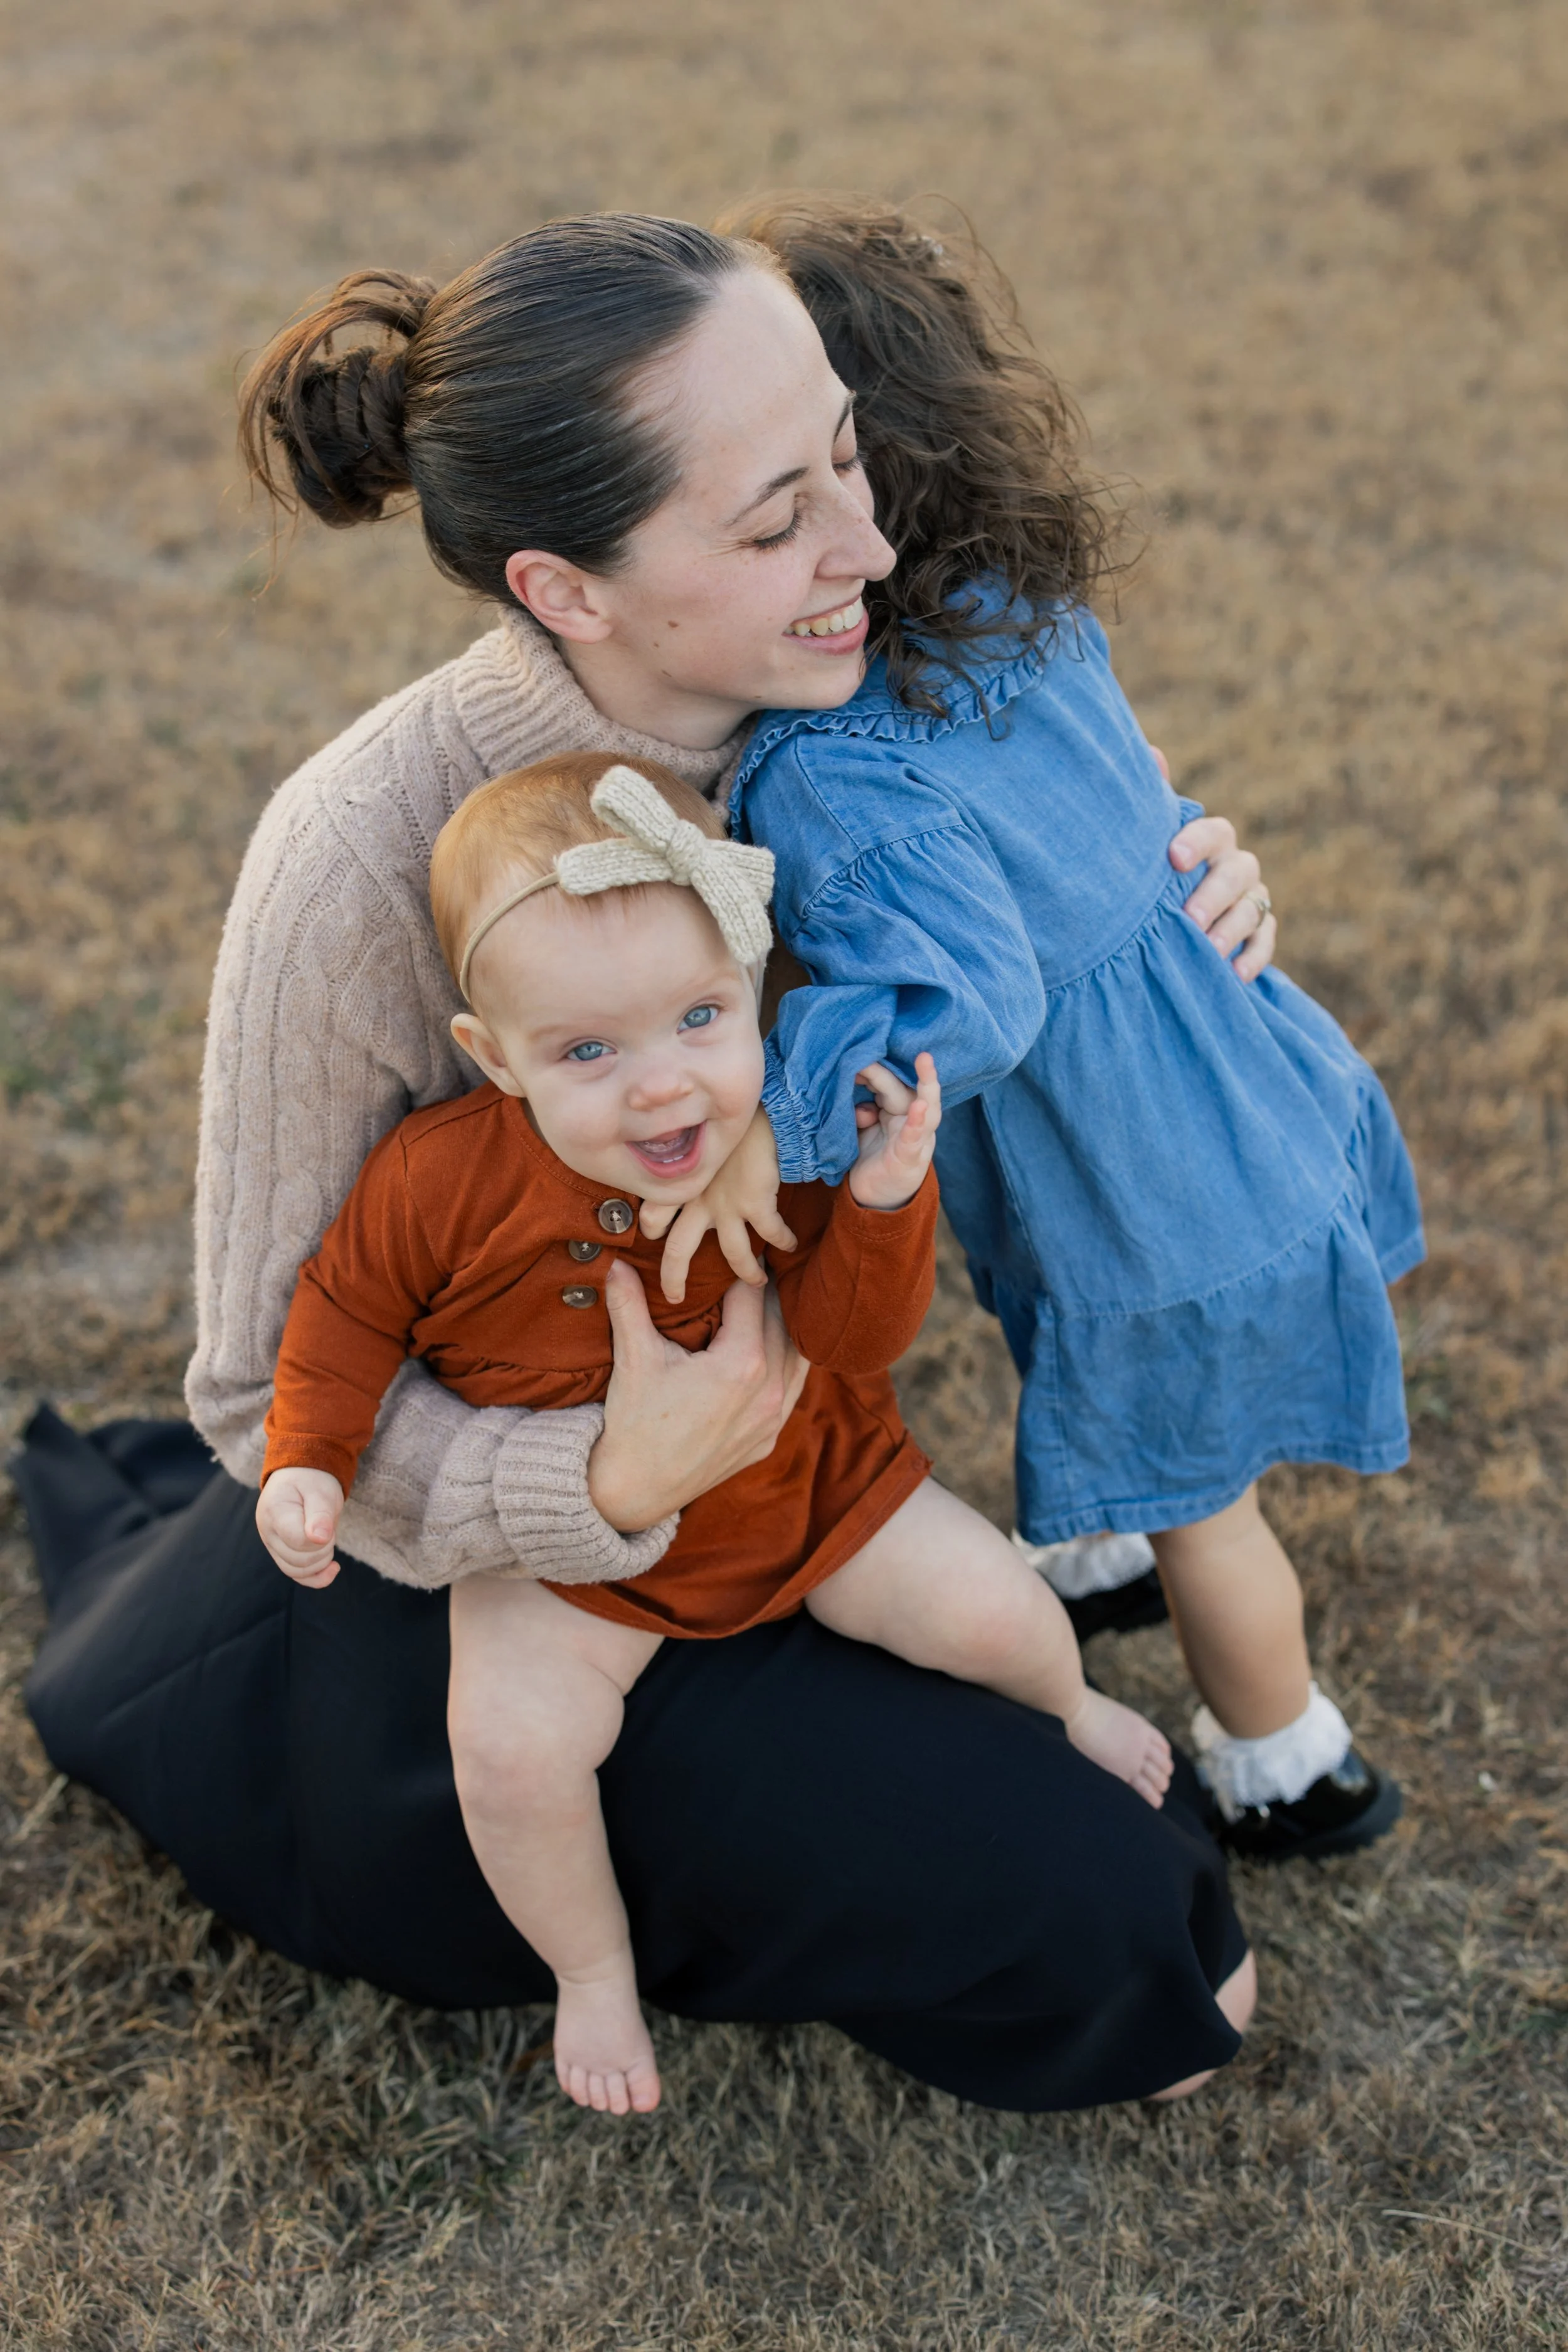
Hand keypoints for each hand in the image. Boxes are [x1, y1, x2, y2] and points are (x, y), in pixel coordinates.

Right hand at [256, 1467, 344, 1586]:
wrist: (301, 1476)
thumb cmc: (312, 1481)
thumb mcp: (321, 1491)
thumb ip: (321, 1514)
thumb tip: (320, 1538)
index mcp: (275, 1512)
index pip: (298, 1541)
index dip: (321, 1540)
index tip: (329, 1524)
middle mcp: (267, 1531)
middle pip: (298, 1560)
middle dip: (323, 1549)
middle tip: (329, 1527)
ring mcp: (272, 1544)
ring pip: (296, 1571)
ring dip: (321, 1561)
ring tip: (328, 1538)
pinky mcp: (281, 1553)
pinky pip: (296, 1575)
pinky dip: (316, 1577)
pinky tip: (332, 1569)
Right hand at [587, 1258, 809, 1528]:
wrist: (635, 1490)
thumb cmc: (634, 1422)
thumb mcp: (633, 1358)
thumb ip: (629, 1304)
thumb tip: (616, 1262)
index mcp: (741, 1363)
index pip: (753, 1296)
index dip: (741, 1269)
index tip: (735, 1251)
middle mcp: (769, 1390)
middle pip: (780, 1320)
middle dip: (764, 1292)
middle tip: (752, 1265)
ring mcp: (773, 1418)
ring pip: (796, 1353)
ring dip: (783, 1325)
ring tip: (766, 1300)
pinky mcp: (769, 1438)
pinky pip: (794, 1387)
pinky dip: (788, 1360)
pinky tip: (776, 1345)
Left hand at [638, 1104, 797, 1304]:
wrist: (760, 1104)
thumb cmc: (732, 1117)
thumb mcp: (701, 1136)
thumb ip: (692, 1155)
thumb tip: (692, 1164)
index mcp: (681, 1183)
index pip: (653, 1215)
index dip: (652, 1230)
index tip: (655, 1238)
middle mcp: (699, 1198)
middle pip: (677, 1249)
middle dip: (674, 1277)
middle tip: (675, 1297)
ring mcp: (728, 1204)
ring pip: (731, 1252)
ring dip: (745, 1271)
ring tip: (754, 1281)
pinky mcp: (756, 1203)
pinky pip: (770, 1233)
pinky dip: (783, 1240)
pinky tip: (790, 1244)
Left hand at [848, 1053, 940, 1208]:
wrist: (874, 1199)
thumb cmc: (870, 1158)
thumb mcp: (860, 1129)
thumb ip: (859, 1110)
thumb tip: (858, 1104)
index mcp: (895, 1108)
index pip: (887, 1081)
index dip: (870, 1067)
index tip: (851, 1052)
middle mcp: (910, 1118)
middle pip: (900, 1088)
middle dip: (880, 1071)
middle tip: (858, 1055)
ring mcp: (915, 1137)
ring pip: (925, 1106)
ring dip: (926, 1083)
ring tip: (924, 1060)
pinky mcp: (910, 1158)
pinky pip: (916, 1138)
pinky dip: (918, 1122)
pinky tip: (920, 1108)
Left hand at [1155, 751, 1277, 983]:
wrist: (1170, 917)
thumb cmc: (1156, 873)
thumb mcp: (1148, 843)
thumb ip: (1153, 805)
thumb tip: (1151, 751)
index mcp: (1209, 839)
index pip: (1212, 832)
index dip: (1196, 842)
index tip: (1172, 859)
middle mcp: (1235, 865)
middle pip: (1238, 871)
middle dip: (1214, 894)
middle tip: (1188, 919)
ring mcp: (1251, 898)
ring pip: (1253, 907)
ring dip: (1231, 929)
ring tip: (1207, 951)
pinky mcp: (1260, 931)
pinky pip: (1266, 940)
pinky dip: (1253, 957)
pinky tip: (1234, 975)